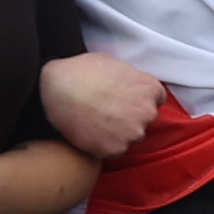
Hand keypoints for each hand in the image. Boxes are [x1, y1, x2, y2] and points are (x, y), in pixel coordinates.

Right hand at [38, 52, 162, 160]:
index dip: (139, 100)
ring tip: (97, 123)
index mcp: (150, 88)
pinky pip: (115, 151)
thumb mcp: (113, 62)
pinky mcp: (116, 149)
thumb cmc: (81, 70)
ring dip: (119, 133)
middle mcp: (147, 112)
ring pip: (131, 137)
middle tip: (107, 112)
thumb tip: (127, 82)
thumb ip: (129, 76)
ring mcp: (133, 133)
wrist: (58, 88)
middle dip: (130, 117)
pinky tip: (91, 134)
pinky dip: (105, 146)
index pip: (156, 100)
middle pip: (144, 120)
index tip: (126, 101)